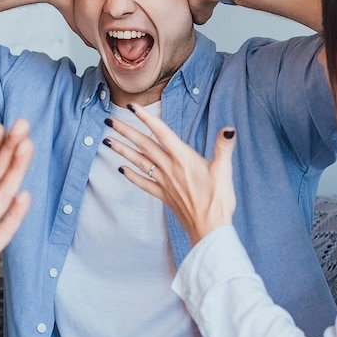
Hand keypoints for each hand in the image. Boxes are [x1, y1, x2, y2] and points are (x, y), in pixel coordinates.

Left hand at [105, 103, 236, 244]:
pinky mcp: (163, 195)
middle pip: (144, 145)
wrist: (209, 229)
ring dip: (122, 150)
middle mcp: (169, 168)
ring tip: (108, 140)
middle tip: (109, 120)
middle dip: (126, 131)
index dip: (147, 118)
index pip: (161, 133)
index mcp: (183, 158)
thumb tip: (229, 129)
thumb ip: (223, 147)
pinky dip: (131, 175)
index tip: (132, 107)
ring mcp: (164, 182)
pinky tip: (121, 169)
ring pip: (139, 162)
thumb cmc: (218, 200)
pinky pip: (143, 183)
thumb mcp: (224, 170)